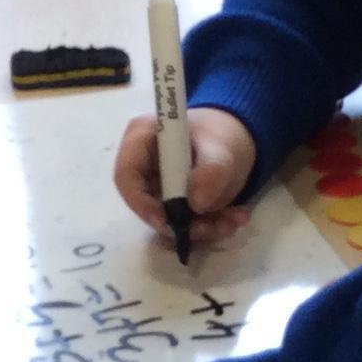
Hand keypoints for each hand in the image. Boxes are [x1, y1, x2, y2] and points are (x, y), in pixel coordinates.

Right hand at [113, 105, 256, 246]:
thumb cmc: (220, 133)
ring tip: (235, 220)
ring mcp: (156, 188)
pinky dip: (209, 226)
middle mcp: (142, 165)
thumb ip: (212, 171)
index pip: (126, 175)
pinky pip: (183, 224)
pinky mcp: (171, 205)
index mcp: (141, 138)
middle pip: (147, 204)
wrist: (235, 139)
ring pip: (168, 220)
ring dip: (201, 228)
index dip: (141, 203)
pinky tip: (234, 219)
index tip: (168, 221)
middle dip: (181, 222)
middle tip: (215, 226)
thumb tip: (196, 203)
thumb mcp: (222, 147)